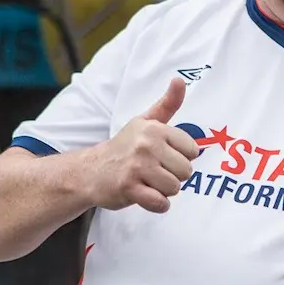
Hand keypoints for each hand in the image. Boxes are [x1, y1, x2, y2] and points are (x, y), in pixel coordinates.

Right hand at [86, 78, 199, 213]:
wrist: (90, 170)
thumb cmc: (125, 146)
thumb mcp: (146, 121)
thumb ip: (167, 103)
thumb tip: (180, 80)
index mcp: (155, 128)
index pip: (193, 150)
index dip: (181, 157)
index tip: (163, 155)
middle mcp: (146, 144)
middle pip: (186, 171)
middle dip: (173, 176)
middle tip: (154, 171)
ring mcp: (137, 166)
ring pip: (175, 188)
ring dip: (164, 190)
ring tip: (148, 182)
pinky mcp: (128, 188)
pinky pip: (160, 203)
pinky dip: (156, 204)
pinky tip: (145, 195)